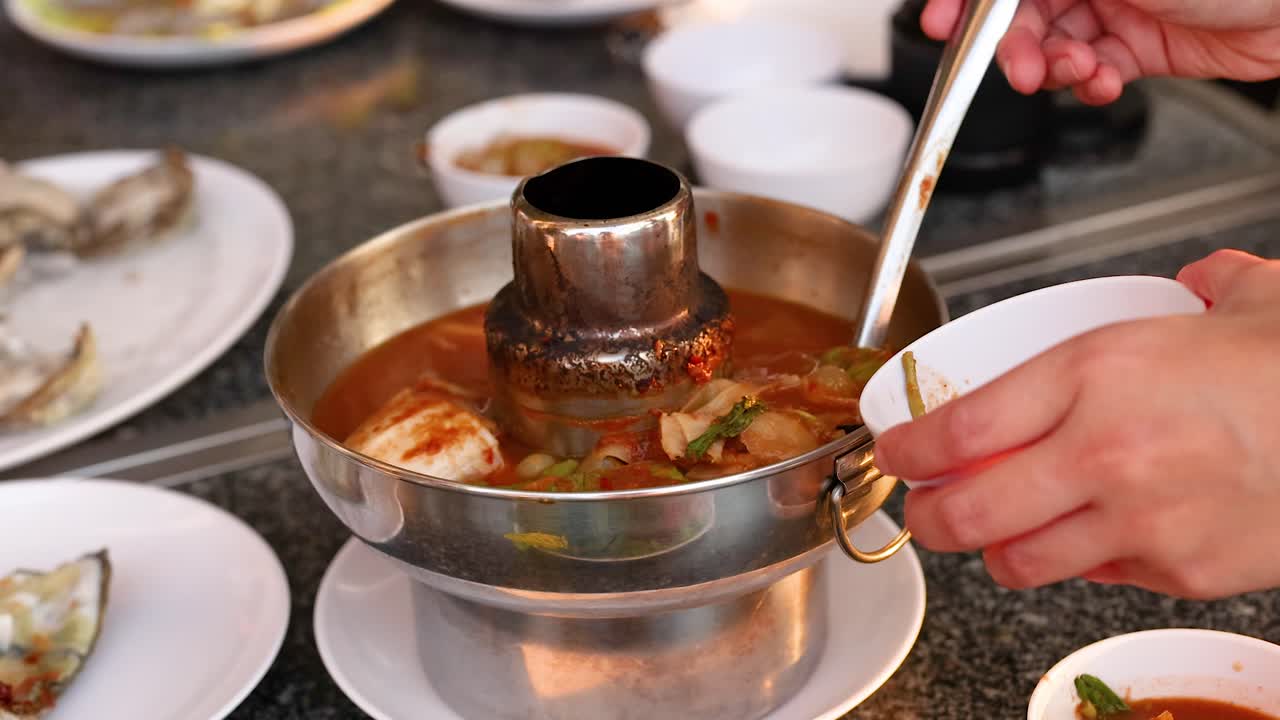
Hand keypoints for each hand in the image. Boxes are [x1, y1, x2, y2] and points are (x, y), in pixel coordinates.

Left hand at [873, 249, 1279, 599]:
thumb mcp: (1235, 302)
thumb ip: (1195, 289)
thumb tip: (1198, 278)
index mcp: (1095, 372)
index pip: (957, 426)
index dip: (909, 449)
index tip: (897, 451)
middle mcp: (1103, 452)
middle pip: (966, 511)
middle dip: (929, 517)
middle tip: (926, 508)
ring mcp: (1140, 520)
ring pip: (1019, 562)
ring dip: (997, 549)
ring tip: (1002, 527)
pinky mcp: (1181, 570)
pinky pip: (1098, 575)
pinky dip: (1083, 558)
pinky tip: (1100, 530)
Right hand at [921, 0, 1279, 104]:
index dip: (968, 4)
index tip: (940, 24)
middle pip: (1023, 12)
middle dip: (1016, 45)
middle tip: (1023, 69)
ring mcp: (1117, 6)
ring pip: (1054, 45)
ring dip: (1056, 69)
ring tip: (1078, 72)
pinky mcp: (1139, 45)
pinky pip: (1090, 71)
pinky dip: (1087, 84)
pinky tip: (1100, 82)